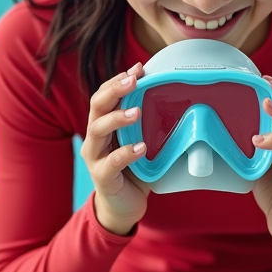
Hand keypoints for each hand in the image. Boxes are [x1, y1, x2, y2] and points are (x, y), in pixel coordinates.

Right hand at [80, 61, 151, 235]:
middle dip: (114, 89)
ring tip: (136, 112)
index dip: (118, 79)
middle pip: (97, 105)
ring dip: (117, 118)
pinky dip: (126, 153)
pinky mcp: (102, 177)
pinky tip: (141, 148)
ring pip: (98, 130)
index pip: (104, 94)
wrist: (124, 204)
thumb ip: (149, 122)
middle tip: (133, 80)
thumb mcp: (142, 139)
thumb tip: (177, 97)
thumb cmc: (134, 168)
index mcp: (104, 123)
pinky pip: (111, 163)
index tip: (139, 67)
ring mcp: (95, 157)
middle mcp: (94, 136)